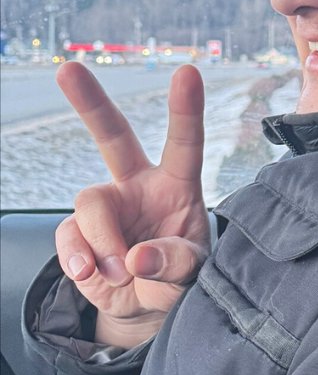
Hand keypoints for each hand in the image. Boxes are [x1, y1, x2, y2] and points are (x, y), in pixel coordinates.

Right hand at [54, 62, 209, 348]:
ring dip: (105, 243)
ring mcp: (106, 206)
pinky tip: (92, 275)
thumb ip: (175, 264)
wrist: (145, 305)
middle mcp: (139, 185)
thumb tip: (138, 258)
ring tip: (123, 272)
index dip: (186, 108)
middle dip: (91, 102)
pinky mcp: (77, 232)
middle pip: (114, 136)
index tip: (188, 72)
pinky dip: (80, 259)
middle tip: (68, 69)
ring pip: (90, 203)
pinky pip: (69, 236)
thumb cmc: (179, 275)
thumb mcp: (193, 272)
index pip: (185, 142)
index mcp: (178, 184)